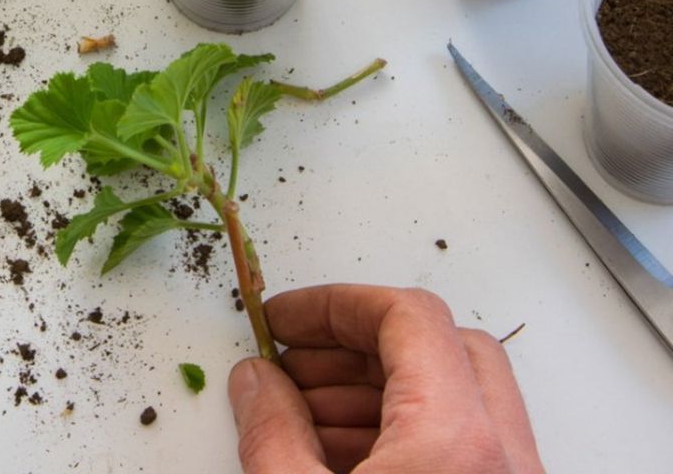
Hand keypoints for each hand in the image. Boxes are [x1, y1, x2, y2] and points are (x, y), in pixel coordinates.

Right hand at [228, 284, 544, 473]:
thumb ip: (272, 433)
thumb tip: (256, 384)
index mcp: (460, 443)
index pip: (410, 317)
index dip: (337, 304)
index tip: (287, 318)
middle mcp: (506, 461)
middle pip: (443, 349)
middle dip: (357, 344)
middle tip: (294, 358)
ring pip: (456, 402)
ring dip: (374, 391)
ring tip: (300, 414)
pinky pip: (463, 451)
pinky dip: (401, 435)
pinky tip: (337, 458)